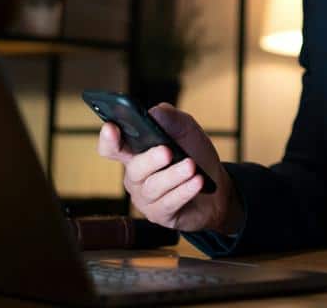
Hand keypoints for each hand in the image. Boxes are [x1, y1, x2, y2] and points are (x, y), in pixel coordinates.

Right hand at [95, 103, 243, 233]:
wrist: (218, 187)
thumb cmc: (195, 155)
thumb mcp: (186, 130)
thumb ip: (170, 118)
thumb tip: (154, 113)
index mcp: (134, 152)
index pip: (111, 147)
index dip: (108, 139)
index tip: (112, 128)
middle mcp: (135, 176)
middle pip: (134, 169)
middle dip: (151, 159)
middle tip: (167, 151)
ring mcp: (146, 197)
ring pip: (153, 187)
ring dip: (174, 175)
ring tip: (192, 167)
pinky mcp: (160, 214)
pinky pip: (169, 203)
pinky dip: (184, 191)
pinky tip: (197, 182)